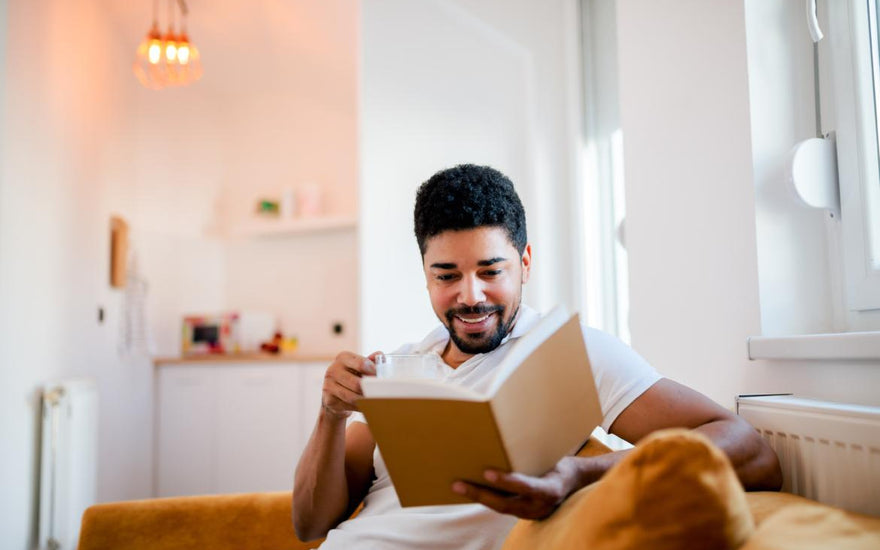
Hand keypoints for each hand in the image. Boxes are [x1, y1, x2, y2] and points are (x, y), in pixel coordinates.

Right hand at [321, 351, 379, 419]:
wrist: (334, 393)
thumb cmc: (352, 376)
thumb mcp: (360, 366)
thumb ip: (371, 361)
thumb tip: (381, 357)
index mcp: (343, 358)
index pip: (361, 364)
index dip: (374, 372)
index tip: (381, 378)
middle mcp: (333, 369)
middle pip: (357, 383)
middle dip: (370, 390)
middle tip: (381, 393)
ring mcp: (328, 385)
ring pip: (352, 397)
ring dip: (366, 401)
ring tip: (376, 402)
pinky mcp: (329, 399)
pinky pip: (348, 406)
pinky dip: (359, 408)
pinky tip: (367, 407)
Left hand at [451, 456, 583, 518]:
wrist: (574, 482)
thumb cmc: (560, 461)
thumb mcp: (553, 455)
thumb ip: (534, 452)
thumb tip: (510, 428)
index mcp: (551, 489)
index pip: (527, 487)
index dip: (507, 481)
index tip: (487, 472)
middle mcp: (540, 506)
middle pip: (505, 504)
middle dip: (480, 494)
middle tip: (458, 483)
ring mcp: (530, 513)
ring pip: (499, 507)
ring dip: (477, 496)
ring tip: (456, 485)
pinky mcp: (522, 513)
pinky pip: (500, 507)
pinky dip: (484, 498)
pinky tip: (468, 489)